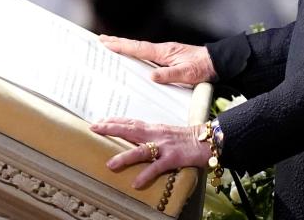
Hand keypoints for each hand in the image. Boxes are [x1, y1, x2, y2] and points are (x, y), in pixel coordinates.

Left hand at [90, 118, 210, 188]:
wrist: (209, 140)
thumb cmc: (188, 138)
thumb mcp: (167, 133)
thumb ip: (152, 135)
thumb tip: (137, 140)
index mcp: (155, 128)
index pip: (131, 122)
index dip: (114, 121)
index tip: (99, 121)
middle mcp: (157, 134)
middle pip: (130, 130)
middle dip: (111, 128)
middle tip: (95, 128)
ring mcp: (164, 146)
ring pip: (141, 151)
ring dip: (125, 157)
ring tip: (110, 164)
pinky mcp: (173, 158)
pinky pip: (157, 167)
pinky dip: (146, 175)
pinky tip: (136, 183)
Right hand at [99, 35, 216, 85]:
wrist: (218, 63)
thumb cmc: (204, 68)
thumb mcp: (187, 74)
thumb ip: (169, 75)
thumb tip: (151, 76)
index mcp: (164, 52)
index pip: (138, 48)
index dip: (121, 46)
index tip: (105, 42)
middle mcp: (163, 51)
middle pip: (136, 46)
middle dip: (118, 43)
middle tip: (100, 39)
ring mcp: (165, 54)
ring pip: (140, 50)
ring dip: (125, 48)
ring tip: (111, 46)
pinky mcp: (169, 58)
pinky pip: (147, 55)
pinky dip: (136, 54)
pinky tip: (133, 58)